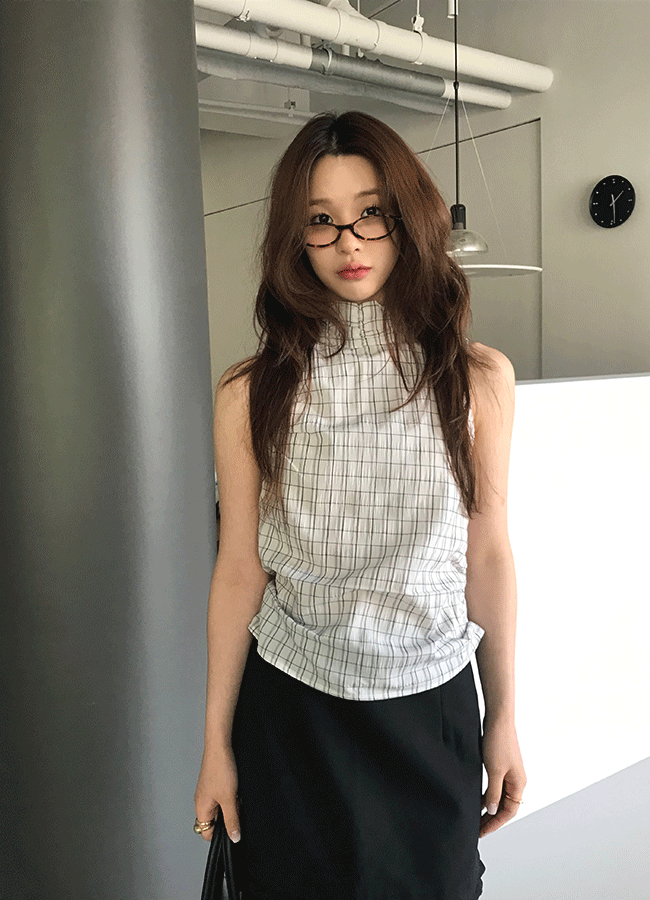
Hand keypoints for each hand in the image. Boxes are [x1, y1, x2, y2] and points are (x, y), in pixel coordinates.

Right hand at [194, 744, 241, 843]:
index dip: (221, 835)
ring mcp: (208, 793)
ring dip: (230, 806)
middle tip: (237, 810)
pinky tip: (237, 789)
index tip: (234, 829)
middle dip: (228, 819)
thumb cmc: (220, 770)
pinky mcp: (214, 784)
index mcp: (201, 809)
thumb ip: (232, 820)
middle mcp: (202, 802)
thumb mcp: (229, 799)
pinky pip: (222, 797)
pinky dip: (231, 796)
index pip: (207, 833)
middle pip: (214, 821)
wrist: (220, 746)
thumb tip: (234, 838)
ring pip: (220, 809)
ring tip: (237, 796)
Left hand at [479, 715, 526, 837]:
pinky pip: (495, 786)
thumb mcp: (494, 771)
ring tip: (475, 817)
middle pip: (504, 806)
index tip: (482, 832)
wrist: (498, 718)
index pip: (508, 812)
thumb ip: (493, 792)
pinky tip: (476, 799)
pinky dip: (487, 794)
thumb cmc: (499, 741)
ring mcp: (509, 772)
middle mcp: (516, 780)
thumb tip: (492, 810)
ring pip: (499, 796)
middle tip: (476, 828)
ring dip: (488, 807)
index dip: (495, 823)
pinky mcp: (501, 764)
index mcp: (518, 784)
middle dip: (491, 818)